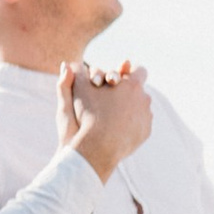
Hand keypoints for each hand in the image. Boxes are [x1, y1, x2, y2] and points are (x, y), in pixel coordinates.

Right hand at [57, 58, 152, 181]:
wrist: (97, 149)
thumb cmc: (86, 117)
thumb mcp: (75, 93)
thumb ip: (72, 76)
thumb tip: (66, 64)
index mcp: (131, 84)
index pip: (139, 69)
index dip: (129, 72)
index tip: (120, 79)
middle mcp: (144, 98)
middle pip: (140, 90)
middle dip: (128, 93)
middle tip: (113, 99)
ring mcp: (147, 116)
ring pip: (141, 107)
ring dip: (131, 109)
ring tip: (113, 117)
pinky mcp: (146, 132)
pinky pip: (141, 124)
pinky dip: (132, 125)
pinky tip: (118, 130)